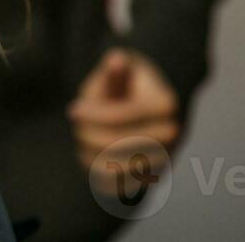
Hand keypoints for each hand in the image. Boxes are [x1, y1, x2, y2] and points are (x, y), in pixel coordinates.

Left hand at [68, 48, 179, 194]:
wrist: (148, 108)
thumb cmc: (127, 84)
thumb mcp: (119, 70)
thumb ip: (114, 70)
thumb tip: (117, 59)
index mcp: (165, 104)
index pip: (120, 116)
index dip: (92, 114)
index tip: (72, 109)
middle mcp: (171, 134)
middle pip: (113, 143)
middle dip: (86, 132)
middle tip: (76, 122)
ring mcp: (165, 158)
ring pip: (112, 168)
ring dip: (87, 152)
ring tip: (82, 135)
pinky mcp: (152, 177)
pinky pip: (116, 186)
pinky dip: (96, 171)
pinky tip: (90, 152)